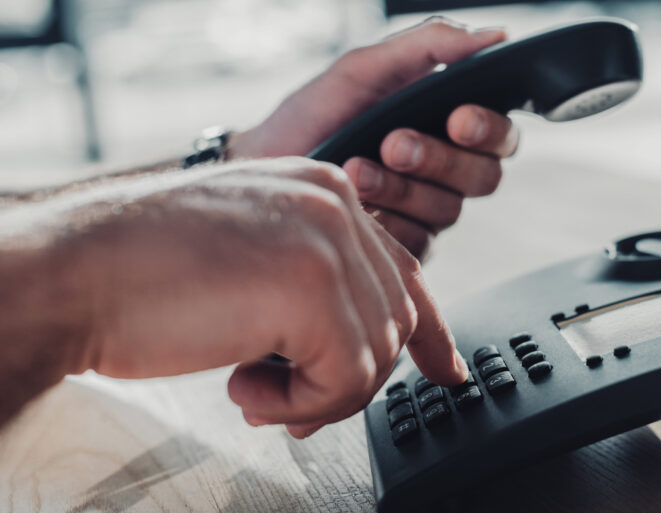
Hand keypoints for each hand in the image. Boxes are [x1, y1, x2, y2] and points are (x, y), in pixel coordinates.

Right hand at [60, 158, 466, 436]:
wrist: (75, 270)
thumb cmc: (147, 273)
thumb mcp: (255, 262)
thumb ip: (317, 288)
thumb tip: (364, 349)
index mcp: (323, 192)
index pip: (402, 270)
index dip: (430, 330)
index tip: (446, 368)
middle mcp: (333, 203)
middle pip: (393, 319)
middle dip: (349, 378)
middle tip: (292, 404)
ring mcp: (325, 239)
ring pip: (377, 353)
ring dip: (319, 393)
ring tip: (257, 391)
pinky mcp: (309, 286)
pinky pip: (347, 376)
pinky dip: (303, 403)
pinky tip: (247, 389)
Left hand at [229, 18, 519, 258]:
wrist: (265, 166)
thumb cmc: (315, 116)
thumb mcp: (365, 69)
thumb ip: (428, 46)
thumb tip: (494, 37)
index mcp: (446, 125)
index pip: (500, 134)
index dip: (490, 129)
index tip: (458, 117)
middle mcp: (446, 171)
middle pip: (484, 176)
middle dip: (439, 159)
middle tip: (393, 144)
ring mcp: (426, 212)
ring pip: (448, 210)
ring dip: (401, 189)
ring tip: (356, 169)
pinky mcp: (404, 247)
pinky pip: (416, 242)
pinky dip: (386, 222)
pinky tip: (357, 207)